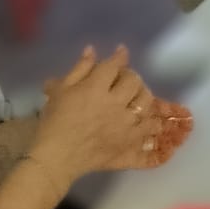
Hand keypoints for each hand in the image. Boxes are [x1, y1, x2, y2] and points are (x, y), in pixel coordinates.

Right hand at [33, 46, 192, 182]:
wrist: (55, 158)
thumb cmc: (54, 122)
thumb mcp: (60, 91)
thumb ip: (78, 69)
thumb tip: (92, 50)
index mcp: (97, 89)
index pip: (114, 66)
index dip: (120, 57)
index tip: (122, 52)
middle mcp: (117, 107)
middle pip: (136, 84)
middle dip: (132, 78)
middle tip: (126, 80)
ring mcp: (127, 129)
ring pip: (149, 109)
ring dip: (147, 102)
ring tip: (138, 103)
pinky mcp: (130, 149)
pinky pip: (150, 144)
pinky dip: (154, 140)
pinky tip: (153, 135)